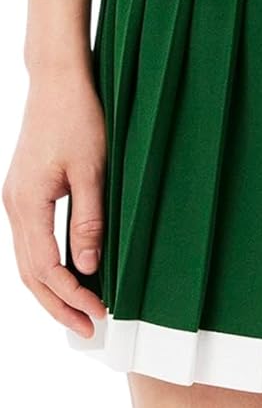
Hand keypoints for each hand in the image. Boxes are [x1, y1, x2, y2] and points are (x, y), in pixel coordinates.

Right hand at [2, 67, 107, 337]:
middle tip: (89, 327)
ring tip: (79, 310)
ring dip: (51, 289)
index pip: (47, 269)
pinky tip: (69, 273)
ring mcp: (15, 199)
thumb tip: (90, 268)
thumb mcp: (92, 168)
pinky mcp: (23, 191)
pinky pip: (30, 241)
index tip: (100, 311)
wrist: (57, 79)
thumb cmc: (77, 115)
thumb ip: (89, 220)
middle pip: (30, 274)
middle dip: (59, 305)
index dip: (73, 295)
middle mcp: (15, 206)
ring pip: (27, 261)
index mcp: (28, 203)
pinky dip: (46, 265)